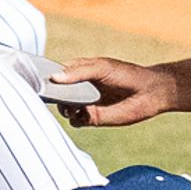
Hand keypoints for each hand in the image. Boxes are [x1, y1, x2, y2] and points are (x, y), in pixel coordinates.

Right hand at [57, 56, 173, 127]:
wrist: (149, 92)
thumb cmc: (126, 74)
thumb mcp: (101, 68)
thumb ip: (78, 72)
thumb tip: (54, 78)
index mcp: (78, 71)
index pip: (56, 74)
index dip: (47, 77)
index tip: (41, 80)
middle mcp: (79, 88)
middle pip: (56, 93)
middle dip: (53, 95)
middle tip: (56, 95)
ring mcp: (84, 103)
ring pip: (63, 108)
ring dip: (64, 108)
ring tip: (73, 105)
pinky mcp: (91, 118)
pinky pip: (75, 121)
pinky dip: (74, 119)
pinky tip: (83, 113)